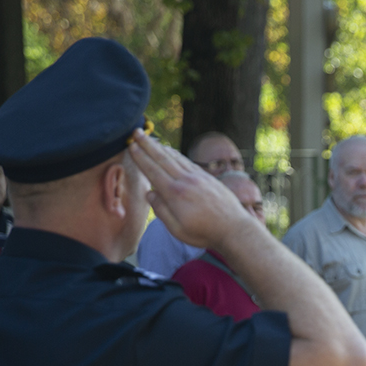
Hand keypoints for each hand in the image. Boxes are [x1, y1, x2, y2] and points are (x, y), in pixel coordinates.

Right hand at [127, 130, 254, 249]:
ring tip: (150, 139)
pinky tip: (171, 151)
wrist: (235, 228)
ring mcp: (198, 177)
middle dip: (148, 144)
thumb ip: (161, 211)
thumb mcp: (177, 230)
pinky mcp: (208, 178)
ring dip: (161, 147)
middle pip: (163, 158)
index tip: (131, 146)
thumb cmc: (205, 233)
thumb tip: (149, 193)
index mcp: (175, 194)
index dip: (141, 157)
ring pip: (176, 158)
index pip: (153, 171)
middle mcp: (186, 181)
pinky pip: (188, 162)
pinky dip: (177, 154)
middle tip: (136, 132)